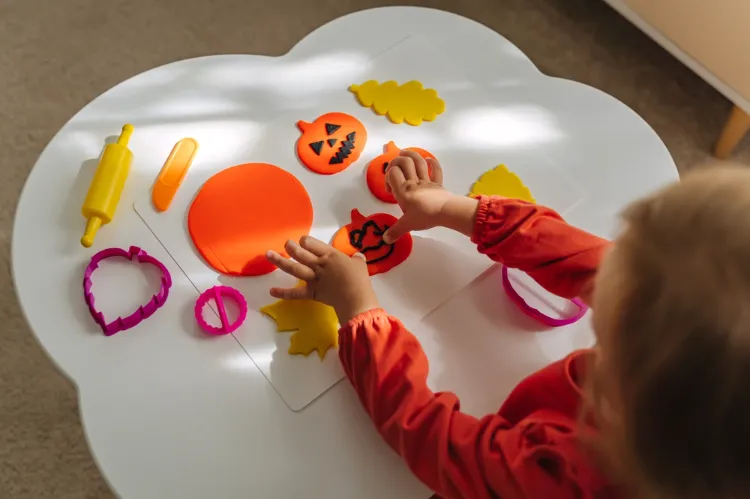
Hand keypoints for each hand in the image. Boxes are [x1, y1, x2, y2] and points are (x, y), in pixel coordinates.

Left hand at [265, 236, 379, 322]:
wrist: (356, 298)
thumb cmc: (359, 280)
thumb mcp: (360, 265)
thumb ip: (357, 259)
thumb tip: (358, 256)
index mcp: (330, 255)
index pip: (311, 243)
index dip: (306, 242)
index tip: (304, 243)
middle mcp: (319, 264)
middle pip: (300, 253)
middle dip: (291, 247)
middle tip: (286, 244)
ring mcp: (313, 278)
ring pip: (294, 268)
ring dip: (280, 262)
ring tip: (268, 255)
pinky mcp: (311, 292)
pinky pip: (295, 293)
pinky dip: (283, 293)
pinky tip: (271, 291)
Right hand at [384, 150, 479, 241]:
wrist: (446, 211)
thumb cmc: (424, 216)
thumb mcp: (407, 225)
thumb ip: (395, 231)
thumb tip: (385, 240)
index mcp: (403, 190)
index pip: (392, 173)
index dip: (388, 176)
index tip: (390, 189)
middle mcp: (413, 182)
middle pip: (404, 162)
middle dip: (396, 160)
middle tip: (394, 166)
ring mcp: (426, 180)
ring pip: (418, 161)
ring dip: (411, 154)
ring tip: (405, 153)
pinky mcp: (437, 182)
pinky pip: (435, 169)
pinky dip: (432, 162)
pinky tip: (428, 160)